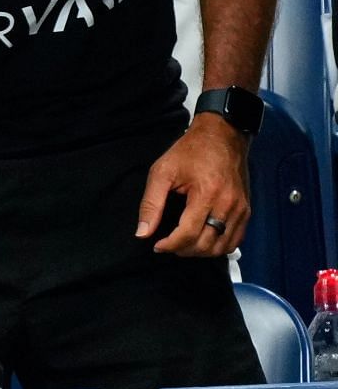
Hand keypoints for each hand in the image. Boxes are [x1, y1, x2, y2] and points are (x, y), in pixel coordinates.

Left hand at [135, 116, 251, 256]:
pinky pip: (235, 240)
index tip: (157, 245)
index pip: (188, 234)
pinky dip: (218, 246)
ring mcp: (240, 209)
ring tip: (183, 244)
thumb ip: (151, 203)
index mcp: (207, 194)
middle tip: (168, 244)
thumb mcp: (162, 171)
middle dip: (183, 250)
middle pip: (206, 244)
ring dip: (201, 252)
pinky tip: (203, 240)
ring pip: (222, 247)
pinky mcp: (246, 210)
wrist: (222, 136)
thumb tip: (142, 232)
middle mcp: (228, 205)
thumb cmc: (190, 151)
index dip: (170, 245)